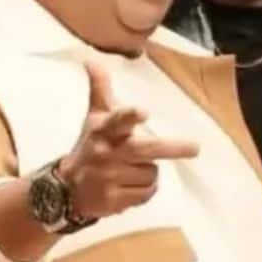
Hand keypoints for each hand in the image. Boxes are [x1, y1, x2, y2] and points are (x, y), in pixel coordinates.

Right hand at [58, 63, 200, 218]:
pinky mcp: (114, 201)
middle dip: (172, 148)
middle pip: (147, 150)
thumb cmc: (90, 146)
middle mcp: (106, 153)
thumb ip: (100, 89)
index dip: (130, 116)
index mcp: (105, 131)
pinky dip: (145, 190)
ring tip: (130, 169)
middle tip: (195, 148)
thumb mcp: (95, 117)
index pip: (118, 120)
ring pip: (152, 173)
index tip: (143, 112)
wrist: (65, 189)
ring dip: (149, 172)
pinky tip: (128, 186)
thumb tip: (92, 60)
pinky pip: (147, 193)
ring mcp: (109, 179)